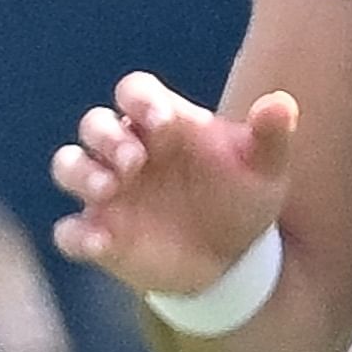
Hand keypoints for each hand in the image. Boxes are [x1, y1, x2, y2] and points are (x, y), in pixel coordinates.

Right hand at [49, 68, 304, 303]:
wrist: (234, 259)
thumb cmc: (242, 197)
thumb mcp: (264, 169)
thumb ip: (270, 135)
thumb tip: (283, 103)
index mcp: (162, 123)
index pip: (135, 92)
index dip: (140, 100)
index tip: (162, 121)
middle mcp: (127, 150)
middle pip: (95, 125)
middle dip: (106, 137)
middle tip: (134, 162)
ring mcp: (108, 193)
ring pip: (69, 166)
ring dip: (81, 172)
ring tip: (108, 189)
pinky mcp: (101, 235)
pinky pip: (70, 231)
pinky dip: (77, 234)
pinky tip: (99, 241)